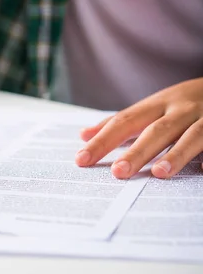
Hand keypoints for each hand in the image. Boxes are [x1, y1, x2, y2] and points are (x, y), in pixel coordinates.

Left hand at [75, 78, 202, 178]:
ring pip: (193, 136)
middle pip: (156, 130)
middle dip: (137, 151)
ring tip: (159, 172)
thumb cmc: (184, 101)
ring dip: (176, 154)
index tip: (82, 159)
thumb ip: (120, 122)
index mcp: (157, 104)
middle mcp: (181, 109)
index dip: (103, 140)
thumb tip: (83, 135)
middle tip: (118, 172)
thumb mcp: (152, 106)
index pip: (125, 121)